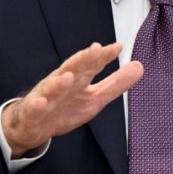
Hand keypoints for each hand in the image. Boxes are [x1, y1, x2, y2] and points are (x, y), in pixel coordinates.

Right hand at [1, 42, 141, 156]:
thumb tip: (140, 66)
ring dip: (59, 82)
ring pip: (51, 87)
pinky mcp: (32, 112)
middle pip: (72, 69)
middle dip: (82, 59)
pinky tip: (41, 102)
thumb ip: (116, 83)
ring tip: (69, 76)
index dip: (103, 56)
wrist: (33, 126)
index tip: (117, 47)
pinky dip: (36, 105)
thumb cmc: (65, 107)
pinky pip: (34, 108)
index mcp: (77, 79)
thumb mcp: (96, 97)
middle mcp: (61, 82)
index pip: (92, 64)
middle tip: (95, 50)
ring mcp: (45, 96)